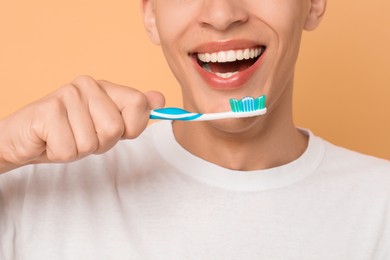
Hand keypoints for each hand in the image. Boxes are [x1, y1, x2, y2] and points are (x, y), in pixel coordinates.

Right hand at [0, 75, 164, 172]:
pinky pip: (70, 150)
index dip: (131, 127)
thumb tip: (160, 99)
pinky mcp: (47, 111)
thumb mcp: (106, 126)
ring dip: (79, 150)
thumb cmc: (69, 134)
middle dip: (101, 144)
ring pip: (92, 143)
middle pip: (115, 129)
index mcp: (105, 87)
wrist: (25, 140)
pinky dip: (61, 155)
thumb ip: (134, 112)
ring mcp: (66, 95)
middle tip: (81, 137)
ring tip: (65, 137)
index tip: (116, 131)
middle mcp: (86, 85)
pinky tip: (51, 141)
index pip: (139, 104)